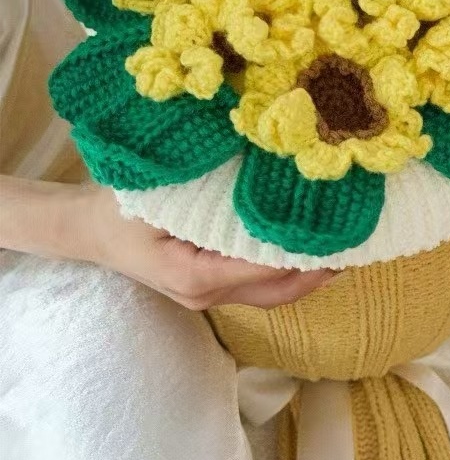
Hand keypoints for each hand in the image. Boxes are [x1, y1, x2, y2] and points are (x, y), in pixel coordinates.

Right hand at [75, 184, 335, 310]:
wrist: (84, 229)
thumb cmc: (118, 205)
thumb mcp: (159, 192)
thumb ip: (208, 189)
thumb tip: (262, 163)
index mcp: (193, 274)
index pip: (262, 268)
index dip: (301, 251)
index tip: (334, 228)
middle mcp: (204, 294)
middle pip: (277, 292)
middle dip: (319, 270)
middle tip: (355, 241)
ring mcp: (208, 296)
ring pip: (272, 294)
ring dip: (308, 273)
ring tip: (344, 244)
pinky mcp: (211, 287)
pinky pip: (258, 285)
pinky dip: (288, 269)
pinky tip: (310, 246)